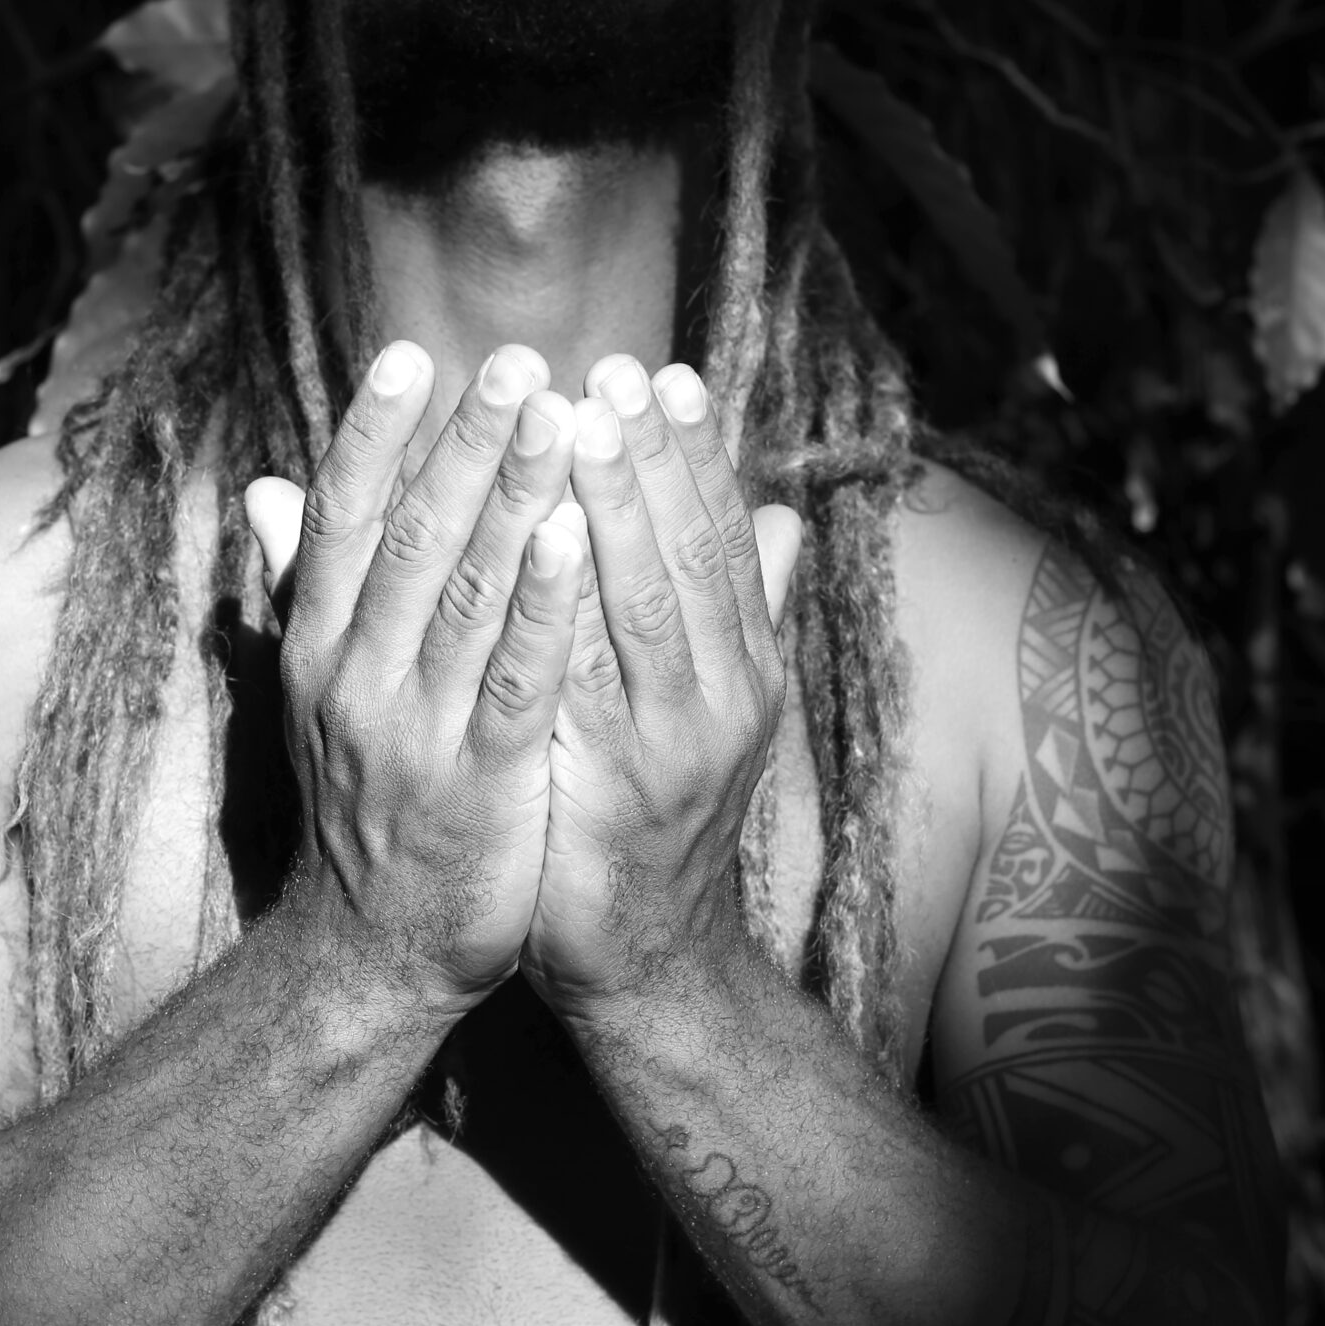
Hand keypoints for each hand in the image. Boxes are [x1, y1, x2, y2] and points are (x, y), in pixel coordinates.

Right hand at [246, 342, 584, 1018]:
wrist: (370, 954)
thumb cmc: (362, 807)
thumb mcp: (316, 696)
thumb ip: (303, 589)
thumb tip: (265, 488)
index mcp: (318, 648)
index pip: (340, 520)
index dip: (373, 436)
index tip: (413, 355)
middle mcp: (352, 678)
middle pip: (408, 537)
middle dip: (464, 443)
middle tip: (517, 358)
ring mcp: (410, 731)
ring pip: (464, 593)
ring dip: (514, 498)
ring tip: (560, 414)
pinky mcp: (475, 783)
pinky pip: (512, 679)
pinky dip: (544, 605)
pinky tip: (579, 537)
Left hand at [523, 354, 799, 1016]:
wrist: (644, 958)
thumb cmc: (658, 817)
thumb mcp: (711, 709)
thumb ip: (742, 612)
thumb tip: (783, 513)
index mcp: (745, 668)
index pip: (723, 538)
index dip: (696, 454)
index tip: (663, 372)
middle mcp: (726, 695)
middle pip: (691, 551)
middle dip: (654, 455)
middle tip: (615, 367)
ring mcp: (678, 744)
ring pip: (651, 600)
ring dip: (618, 506)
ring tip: (581, 423)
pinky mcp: (621, 788)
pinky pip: (590, 679)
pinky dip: (569, 606)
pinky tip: (541, 542)